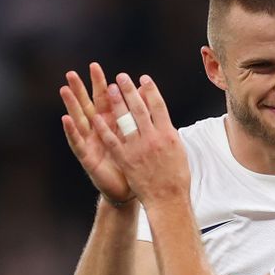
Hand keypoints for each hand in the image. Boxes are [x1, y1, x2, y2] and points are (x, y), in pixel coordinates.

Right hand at [60, 63, 133, 203]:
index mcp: (113, 123)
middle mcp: (99, 130)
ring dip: (71, 105)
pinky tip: (66, 119)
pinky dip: (72, 131)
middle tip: (72, 73)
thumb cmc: (136, 161)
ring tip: (64, 90)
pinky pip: (78, 143)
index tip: (94, 66)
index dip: (99, 83)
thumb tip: (146, 92)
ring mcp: (91, 143)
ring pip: (79, 120)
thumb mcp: (139, 136)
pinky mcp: (88, 157)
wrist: (131, 189)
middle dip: (80, 89)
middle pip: (88, 106)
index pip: (104, 99)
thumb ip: (140, 115)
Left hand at [92, 73, 190, 208]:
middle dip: (130, 91)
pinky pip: (112, 140)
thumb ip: (168, 134)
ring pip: (125, 120)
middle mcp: (153, 138)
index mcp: (168, 134)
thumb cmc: (176, 177)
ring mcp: (138, 148)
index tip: (144, 78)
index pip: (159, 106)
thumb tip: (163, 120)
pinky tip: (96, 116)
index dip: (151, 90)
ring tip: (109, 88)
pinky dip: (103, 128)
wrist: (167, 198)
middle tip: (122, 77)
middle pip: (140, 108)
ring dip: (116, 103)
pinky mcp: (126, 159)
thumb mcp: (178, 151)